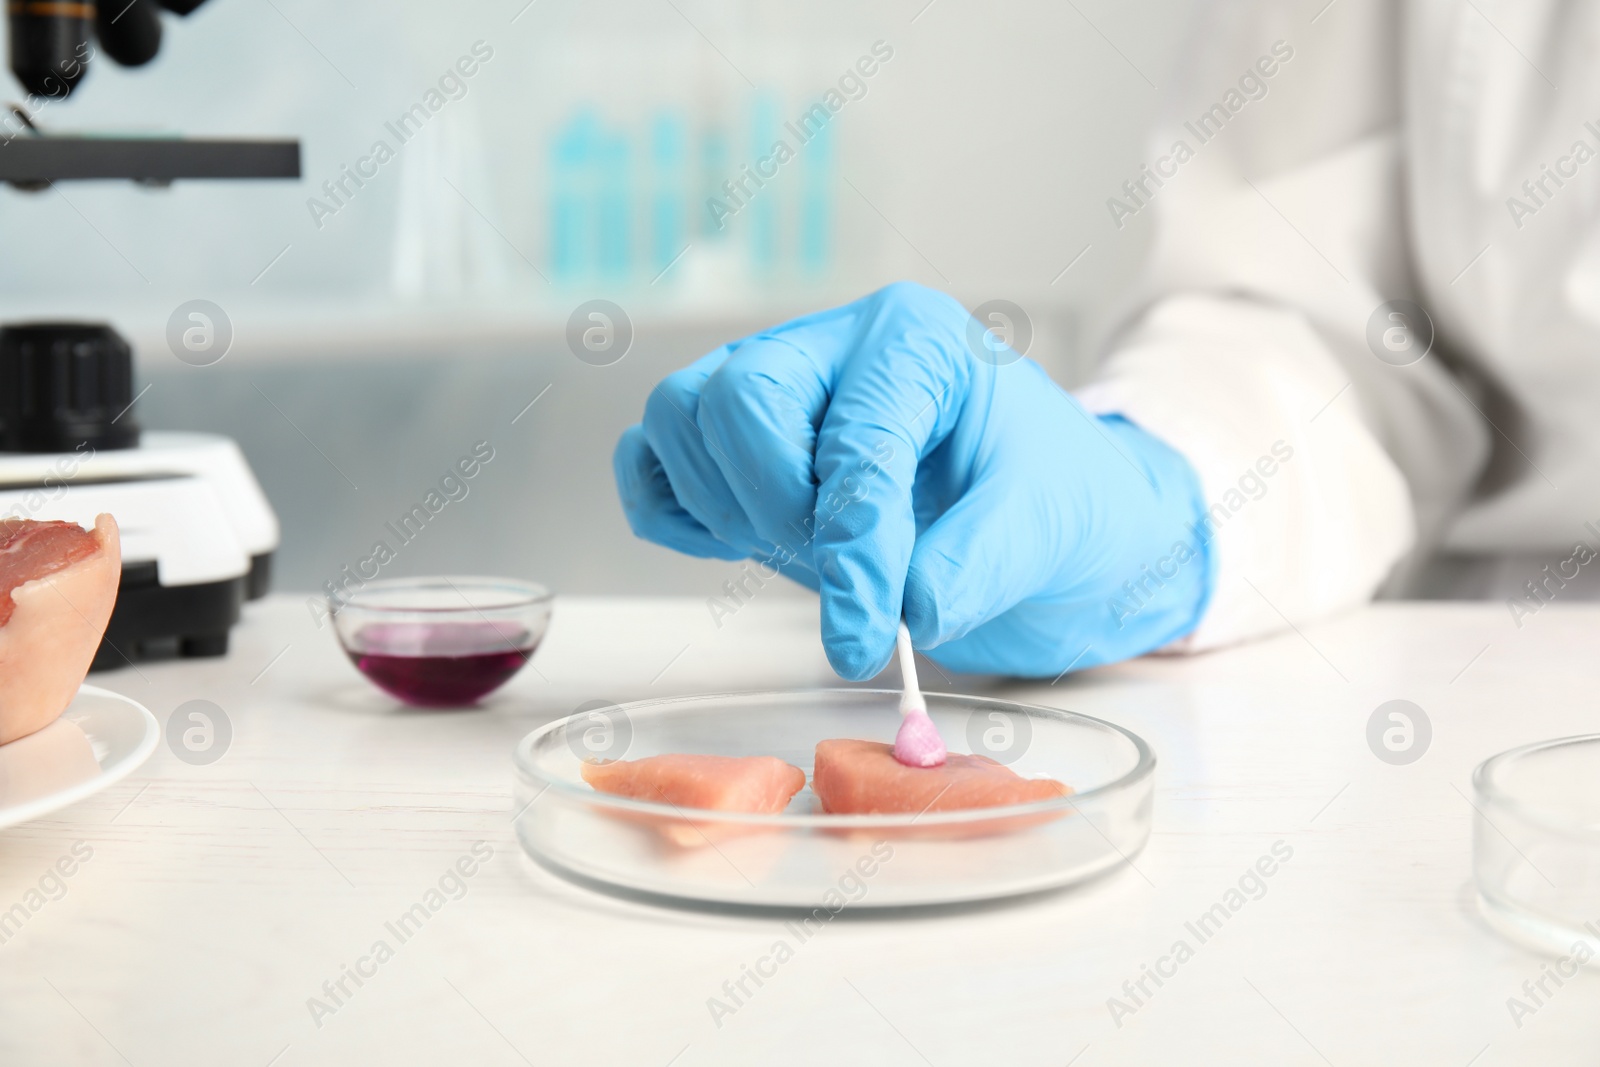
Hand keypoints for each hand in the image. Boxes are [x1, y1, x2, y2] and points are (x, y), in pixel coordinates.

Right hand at [613, 282, 1214, 677]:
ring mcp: (774, 385)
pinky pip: (652, 457)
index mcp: (916, 338)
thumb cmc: (1052, 498)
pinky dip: (673, 510)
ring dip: (727, 507)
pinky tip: (741, 546)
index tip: (864, 634)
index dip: (853, 548)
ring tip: (809, 555)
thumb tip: (901, 607)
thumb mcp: (1044, 529)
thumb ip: (974, 565)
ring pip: (681, 417)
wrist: (1047, 512)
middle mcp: (832, 344)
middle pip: (737, 398)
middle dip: (776, 506)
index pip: (853, 438)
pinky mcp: (735, 441)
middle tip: (838, 574)